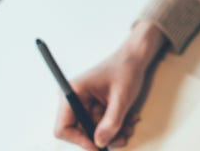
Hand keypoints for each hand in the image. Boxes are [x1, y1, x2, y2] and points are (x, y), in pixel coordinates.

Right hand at [54, 20, 166, 149]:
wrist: (136, 57)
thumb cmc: (127, 69)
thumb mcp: (122, 97)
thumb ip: (111, 121)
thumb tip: (100, 143)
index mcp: (73, 92)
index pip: (63, 128)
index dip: (79, 140)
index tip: (98, 147)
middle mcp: (75, 98)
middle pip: (80, 131)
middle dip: (102, 137)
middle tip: (122, 137)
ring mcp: (85, 102)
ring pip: (93, 129)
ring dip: (112, 132)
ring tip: (130, 125)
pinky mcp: (94, 105)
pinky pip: (101, 123)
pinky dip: (115, 124)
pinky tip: (130, 118)